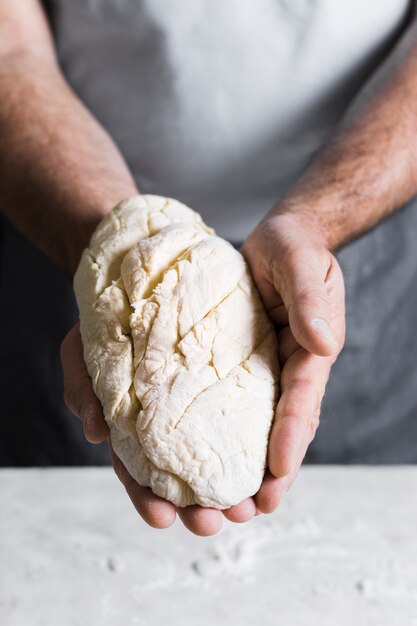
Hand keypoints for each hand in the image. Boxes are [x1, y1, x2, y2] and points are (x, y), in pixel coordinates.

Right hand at [61, 324, 257, 535]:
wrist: (153, 271)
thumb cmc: (112, 311)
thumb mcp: (84, 344)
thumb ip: (83, 384)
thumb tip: (94, 434)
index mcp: (137, 417)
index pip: (140, 467)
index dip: (148, 495)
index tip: (161, 518)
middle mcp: (174, 416)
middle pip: (185, 471)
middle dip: (197, 505)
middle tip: (208, 523)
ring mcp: (208, 398)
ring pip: (224, 452)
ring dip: (236, 487)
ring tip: (246, 509)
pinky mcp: (242, 376)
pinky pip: (254, 417)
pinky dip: (261, 446)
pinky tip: (272, 469)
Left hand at [240, 211, 344, 512]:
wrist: (280, 237)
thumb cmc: (295, 248)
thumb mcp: (302, 266)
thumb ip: (310, 302)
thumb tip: (323, 344)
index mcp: (310, 352)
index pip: (302, 402)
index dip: (291, 439)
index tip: (275, 476)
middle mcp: (289, 368)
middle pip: (282, 428)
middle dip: (269, 473)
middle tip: (247, 512)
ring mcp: (264, 367)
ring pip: (256, 424)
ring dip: (243, 465)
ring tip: (220, 504)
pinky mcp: (239, 360)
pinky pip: (231, 401)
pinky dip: (220, 432)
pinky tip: (197, 456)